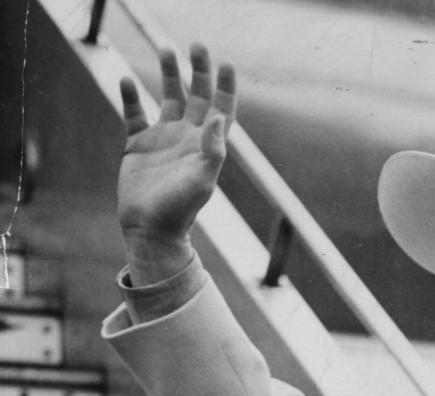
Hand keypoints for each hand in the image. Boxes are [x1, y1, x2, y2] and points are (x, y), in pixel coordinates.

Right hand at [118, 43, 235, 284]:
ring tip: (165, 48)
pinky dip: (131, 96)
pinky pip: (134, 113)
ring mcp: (162, 139)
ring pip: (167, 98)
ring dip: (168, 74)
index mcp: (206, 146)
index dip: (225, 88)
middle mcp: (186, 138)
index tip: (225, 64)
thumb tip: (218, 118)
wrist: (151, 230)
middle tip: (196, 44)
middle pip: (196, 96)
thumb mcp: (202, 181)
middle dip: (198, 71)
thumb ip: (213, 150)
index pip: (221, 110)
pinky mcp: (137, 145)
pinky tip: (128, 79)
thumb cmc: (180, 210)